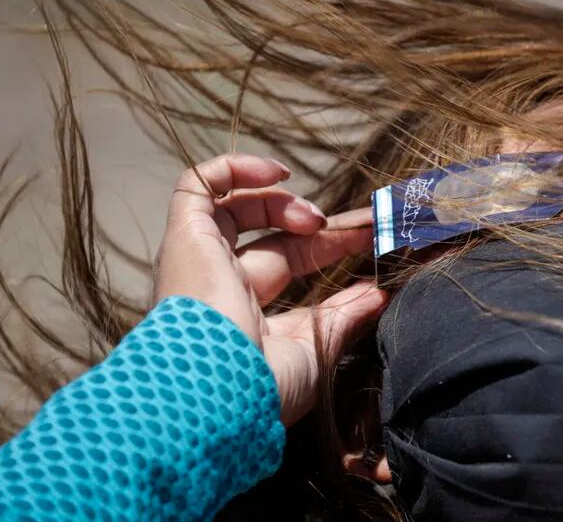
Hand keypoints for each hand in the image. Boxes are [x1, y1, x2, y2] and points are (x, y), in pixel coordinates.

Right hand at [153, 153, 387, 424]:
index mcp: (245, 314)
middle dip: (323, 226)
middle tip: (367, 223)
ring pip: (235, 207)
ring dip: (283, 202)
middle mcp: (218, 284)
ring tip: (317, 220)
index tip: (374, 240)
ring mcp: (199, 258)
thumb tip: (377, 295)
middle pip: (274, 237)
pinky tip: (277, 174)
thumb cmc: (260, 386)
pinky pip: (197, 185)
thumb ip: (342, 318)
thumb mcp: (314, 352)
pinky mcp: (185, 236)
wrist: (217, 393)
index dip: (331, 247)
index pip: (292, 265)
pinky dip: (235, 169)